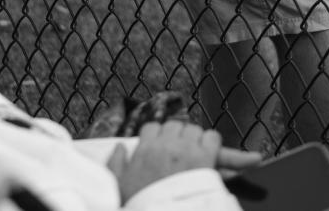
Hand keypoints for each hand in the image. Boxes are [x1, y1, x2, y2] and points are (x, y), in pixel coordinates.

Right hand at [107, 120, 224, 202]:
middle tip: (177, 152)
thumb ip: (116, 163)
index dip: (156, 136)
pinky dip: (211, 143)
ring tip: (192, 154)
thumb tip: (120, 147)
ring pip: (193, 129)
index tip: (159, 147)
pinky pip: (212, 137)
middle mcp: (167, 145)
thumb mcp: (118, 186)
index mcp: (146, 149)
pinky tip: (208, 154)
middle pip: (174, 125)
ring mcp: (187, 150)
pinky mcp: (206, 158)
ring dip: (193, 139)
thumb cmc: (142, 204)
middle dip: (176, 136)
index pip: (152, 127)